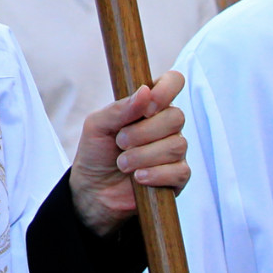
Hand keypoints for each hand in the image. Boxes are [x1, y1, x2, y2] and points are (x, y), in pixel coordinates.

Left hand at [70, 71, 188, 235]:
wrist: (93, 191)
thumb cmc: (96, 153)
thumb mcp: (97, 126)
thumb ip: (120, 109)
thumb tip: (145, 91)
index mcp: (148, 105)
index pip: (173, 82)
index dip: (166, 90)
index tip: (148, 107)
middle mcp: (166, 125)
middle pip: (176, 117)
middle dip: (144, 132)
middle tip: (121, 142)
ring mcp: (174, 150)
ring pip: (176, 145)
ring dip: (143, 156)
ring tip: (123, 164)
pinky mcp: (177, 177)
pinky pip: (179, 171)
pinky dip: (155, 174)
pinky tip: (138, 178)